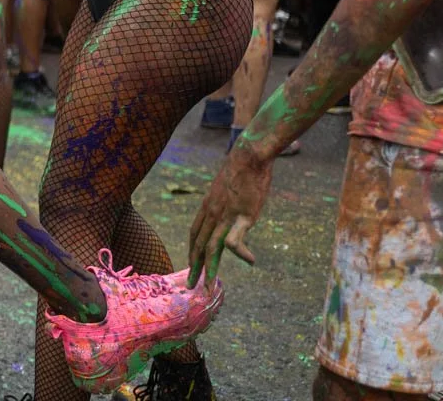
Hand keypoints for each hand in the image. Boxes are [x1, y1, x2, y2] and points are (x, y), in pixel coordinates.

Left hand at [187, 145, 271, 286]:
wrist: (249, 155)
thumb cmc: (241, 169)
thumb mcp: (227, 188)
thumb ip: (224, 201)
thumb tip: (229, 206)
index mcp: (207, 206)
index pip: (194, 233)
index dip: (192, 250)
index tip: (191, 265)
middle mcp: (211, 213)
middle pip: (198, 244)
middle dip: (194, 267)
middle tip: (191, 286)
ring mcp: (225, 215)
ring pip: (211, 247)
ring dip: (209, 269)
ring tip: (209, 287)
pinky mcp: (242, 216)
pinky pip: (235, 239)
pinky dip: (240, 253)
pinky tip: (251, 261)